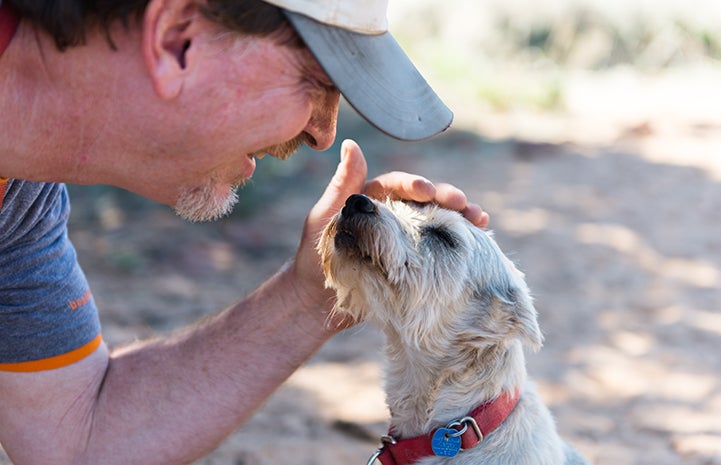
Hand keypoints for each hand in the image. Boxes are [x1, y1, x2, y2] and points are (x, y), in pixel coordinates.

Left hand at [289, 139, 488, 330]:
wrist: (317, 303)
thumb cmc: (314, 260)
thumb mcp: (325, 219)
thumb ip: (342, 186)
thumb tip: (351, 144)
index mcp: (371, 198)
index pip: (398, 184)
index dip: (414, 184)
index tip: (427, 190)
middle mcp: (392, 213)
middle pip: (425, 199)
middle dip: (446, 197)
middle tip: (463, 203)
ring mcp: (406, 237)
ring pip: (437, 219)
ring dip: (460, 216)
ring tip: (479, 219)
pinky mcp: (415, 260)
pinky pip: (440, 245)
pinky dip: (459, 240)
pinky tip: (480, 238)